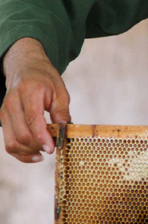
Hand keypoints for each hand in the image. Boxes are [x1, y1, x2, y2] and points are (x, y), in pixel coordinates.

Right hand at [1, 38, 70, 163]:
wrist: (25, 69)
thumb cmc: (45, 79)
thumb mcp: (60, 90)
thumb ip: (62, 112)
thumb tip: (64, 131)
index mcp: (29, 91)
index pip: (33, 119)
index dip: (42, 137)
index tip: (52, 148)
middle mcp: (12, 102)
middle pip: (22, 134)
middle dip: (38, 146)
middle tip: (53, 147)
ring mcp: (4, 112)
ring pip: (12, 142)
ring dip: (30, 152)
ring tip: (44, 150)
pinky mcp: (2, 120)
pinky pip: (9, 143)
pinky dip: (21, 153)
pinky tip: (34, 154)